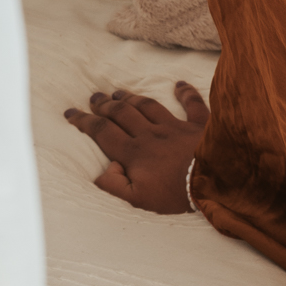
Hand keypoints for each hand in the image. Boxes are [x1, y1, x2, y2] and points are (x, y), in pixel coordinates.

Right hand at [63, 84, 206, 213]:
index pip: (103, 132)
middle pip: (122, 113)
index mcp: (135, 153)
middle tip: (94, 97)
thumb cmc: (177, 194)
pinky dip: (185, 93)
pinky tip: (179, 85)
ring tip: (119, 92)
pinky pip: (192, 104)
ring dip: (132, 98)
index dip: (84, 121)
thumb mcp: (140, 199)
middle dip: (105, 104)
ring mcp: (176, 127)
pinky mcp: (200, 125)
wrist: (215, 180)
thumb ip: (115, 185)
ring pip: (148, 106)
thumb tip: (101, 171)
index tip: (70, 113)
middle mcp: (152, 134)